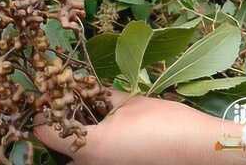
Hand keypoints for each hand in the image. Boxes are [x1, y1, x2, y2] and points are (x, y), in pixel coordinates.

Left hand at [34, 91, 245, 164]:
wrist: (203, 151)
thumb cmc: (165, 124)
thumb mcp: (128, 102)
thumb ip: (99, 96)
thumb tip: (82, 87)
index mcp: (88, 146)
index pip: (44, 132)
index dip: (42, 111)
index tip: (48, 95)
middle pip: (58, 147)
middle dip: (60, 124)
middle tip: (67, 101)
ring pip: (76, 155)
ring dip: (76, 136)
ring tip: (87, 113)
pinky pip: (94, 158)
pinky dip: (92, 145)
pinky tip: (105, 127)